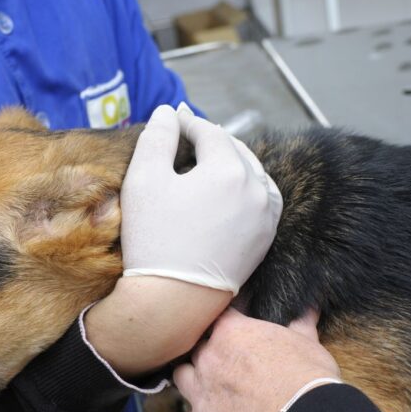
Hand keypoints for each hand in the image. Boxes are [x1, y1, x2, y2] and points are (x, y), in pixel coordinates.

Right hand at [84, 104, 281, 375]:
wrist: (174, 298)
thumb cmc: (154, 238)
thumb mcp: (144, 179)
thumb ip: (157, 138)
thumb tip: (169, 112)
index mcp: (229, 169)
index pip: (210, 132)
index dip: (188, 121)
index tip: (173, 117)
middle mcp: (256, 188)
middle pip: (235, 149)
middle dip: (212, 140)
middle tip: (189, 135)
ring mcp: (266, 215)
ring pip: (253, 172)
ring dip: (233, 160)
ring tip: (209, 159)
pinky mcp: (266, 237)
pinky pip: (262, 198)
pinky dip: (248, 186)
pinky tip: (230, 188)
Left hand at [174, 308, 340, 411]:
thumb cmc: (306, 378)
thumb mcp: (307, 344)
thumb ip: (301, 325)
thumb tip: (309, 310)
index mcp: (232, 332)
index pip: (217, 318)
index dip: (226, 328)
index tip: (237, 336)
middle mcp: (208, 358)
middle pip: (195, 349)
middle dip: (209, 357)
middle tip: (230, 368)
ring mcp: (200, 393)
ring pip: (182, 378)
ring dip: (195, 384)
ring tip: (216, 394)